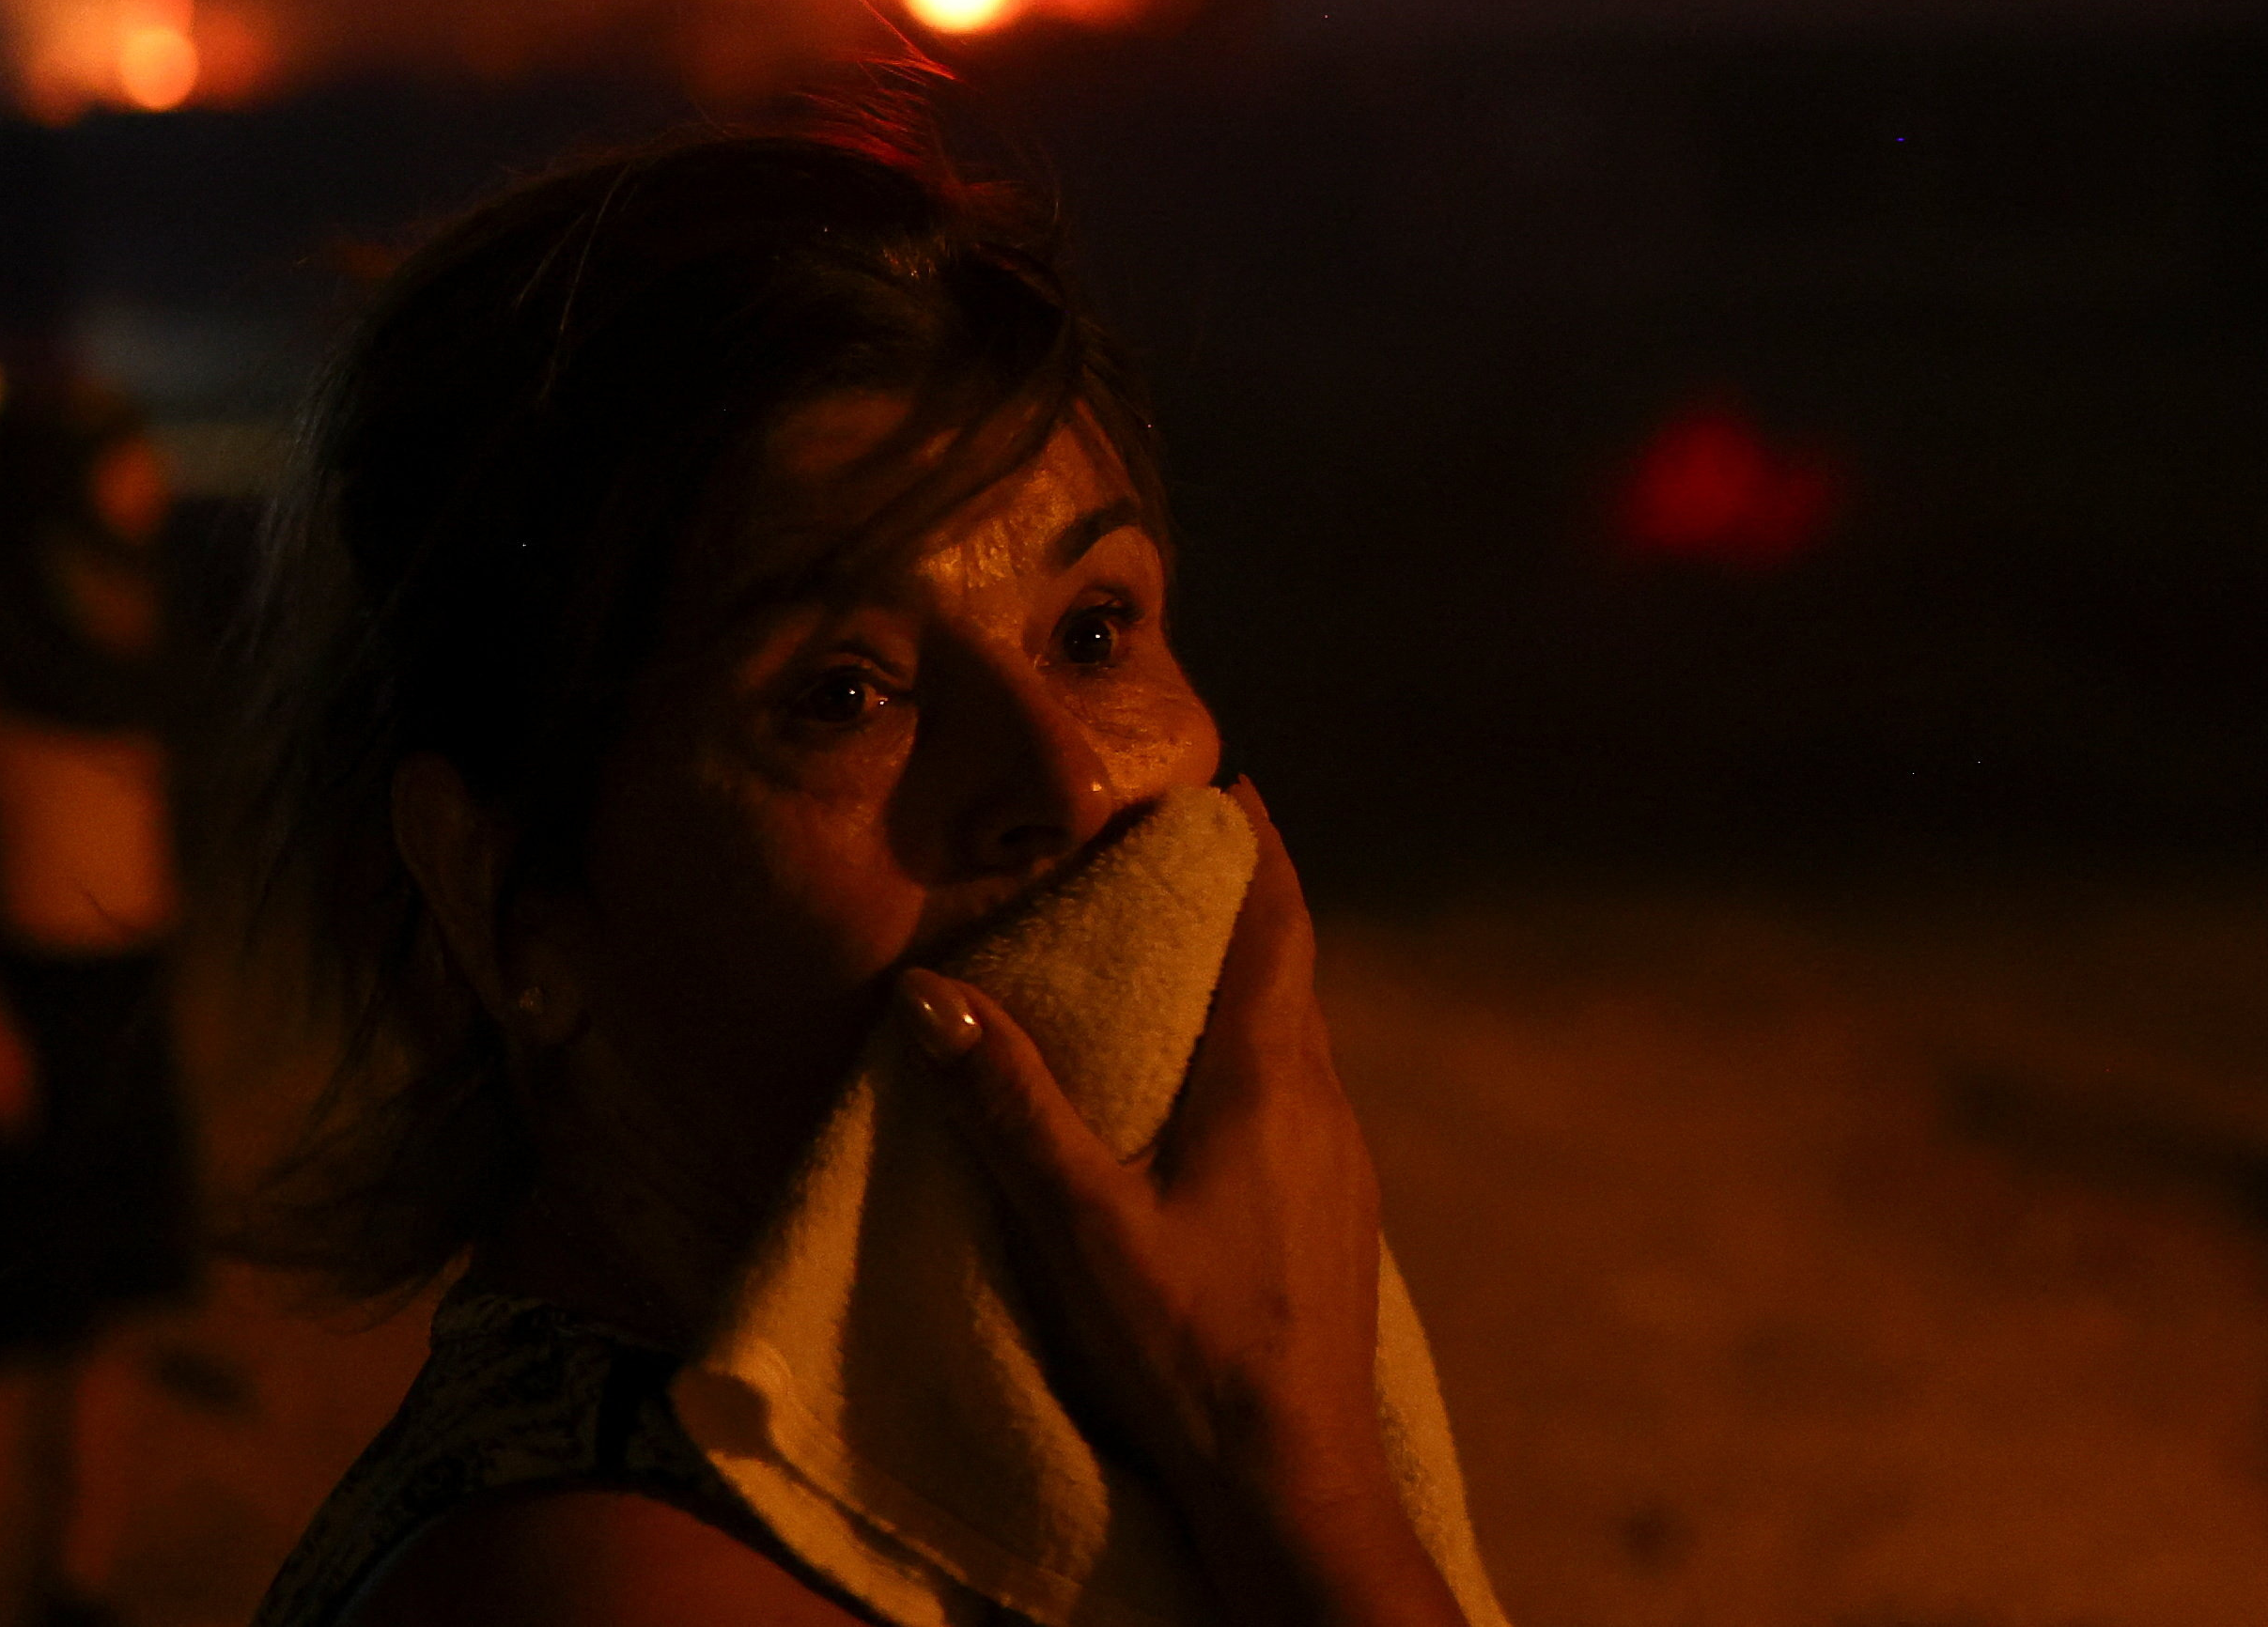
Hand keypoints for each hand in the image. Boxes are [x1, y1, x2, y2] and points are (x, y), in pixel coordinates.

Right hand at [899, 781, 1464, 1625]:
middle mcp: (1320, 1103)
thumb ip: (1009, 1105)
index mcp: (1268, 1080)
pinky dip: (1255, 1053)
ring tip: (1186, 957)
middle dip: (1246, 899)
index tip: (1235, 782)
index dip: (1256, 847)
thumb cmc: (1190, 1352)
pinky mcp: (1333, 1215)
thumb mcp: (1080, 1225)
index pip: (1277, 924)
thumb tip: (930, 994)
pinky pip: (1298, 1096)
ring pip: (1297, 1037)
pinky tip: (1207, 1097)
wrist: (1296, 1484)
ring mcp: (1337, 1163)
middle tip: (1190, 850)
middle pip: (1291, 968)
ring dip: (1250, 980)